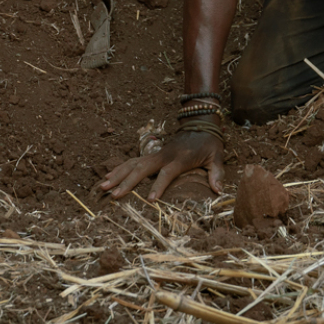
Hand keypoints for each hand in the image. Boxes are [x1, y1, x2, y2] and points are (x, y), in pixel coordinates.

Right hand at [96, 131, 224, 200]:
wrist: (200, 123)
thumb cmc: (209, 144)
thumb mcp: (217, 157)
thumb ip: (217, 174)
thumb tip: (219, 191)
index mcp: (180, 158)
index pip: (167, 173)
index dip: (159, 186)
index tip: (150, 200)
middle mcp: (164, 155)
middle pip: (142, 168)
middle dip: (127, 182)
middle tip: (115, 195)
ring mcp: (156, 154)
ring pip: (132, 163)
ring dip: (117, 174)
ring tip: (103, 187)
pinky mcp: (152, 154)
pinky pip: (132, 161)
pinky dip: (119, 169)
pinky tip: (108, 177)